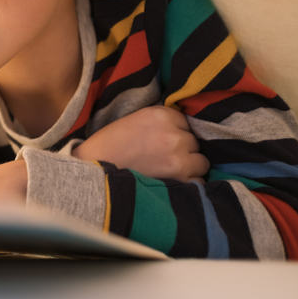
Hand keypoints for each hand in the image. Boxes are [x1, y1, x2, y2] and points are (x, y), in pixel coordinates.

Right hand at [73, 106, 209, 183]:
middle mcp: (174, 134)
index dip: (176, 132)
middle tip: (164, 157)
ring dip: (190, 166)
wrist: (95, 171)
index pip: (186, 122)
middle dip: (184, 149)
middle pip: (195, 142)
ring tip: (171, 171)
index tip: (164, 141)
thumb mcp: (134, 120)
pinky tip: (173, 183)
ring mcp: (178, 158)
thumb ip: (161, 121)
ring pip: (201, 162)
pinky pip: (199, 181)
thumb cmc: (110, 145)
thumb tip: (182, 129)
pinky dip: (189, 183)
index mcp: (161, 115)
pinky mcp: (179, 179)